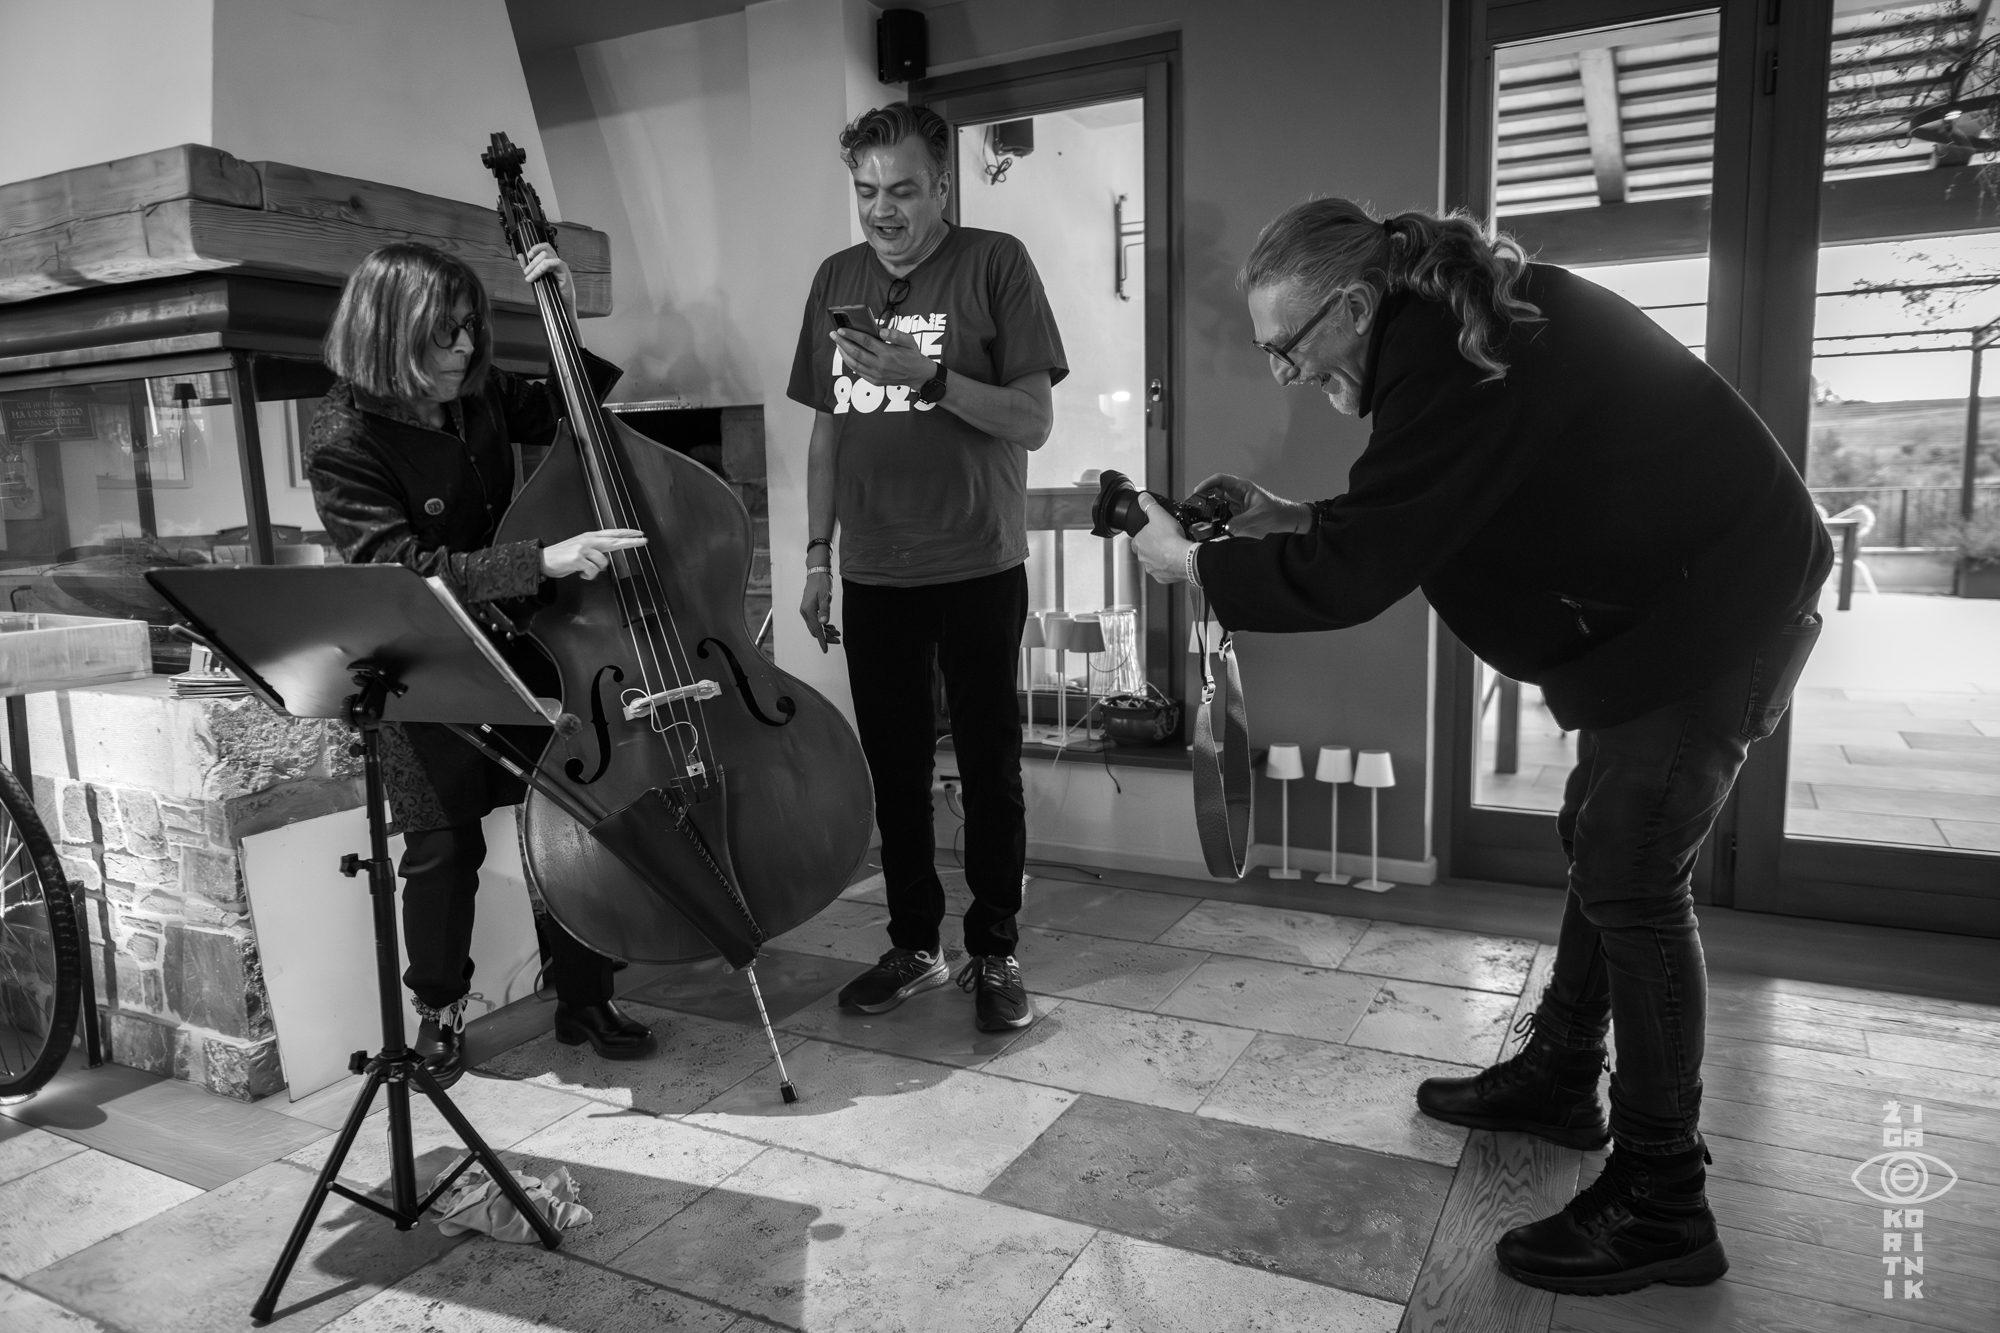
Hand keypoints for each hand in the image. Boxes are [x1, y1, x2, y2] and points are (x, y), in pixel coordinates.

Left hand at [522, 242, 577, 323]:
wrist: (562, 308)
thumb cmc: (552, 294)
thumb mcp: (537, 278)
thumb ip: (529, 267)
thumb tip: (520, 255)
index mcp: (553, 263)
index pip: (546, 247)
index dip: (536, 247)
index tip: (528, 255)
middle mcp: (558, 263)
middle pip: (544, 251)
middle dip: (532, 262)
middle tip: (526, 273)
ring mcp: (562, 267)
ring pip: (547, 256)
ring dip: (535, 266)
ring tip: (529, 277)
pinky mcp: (565, 273)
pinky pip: (554, 263)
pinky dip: (542, 268)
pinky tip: (536, 276)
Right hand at [542, 529, 645, 578]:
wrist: (542, 560)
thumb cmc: (562, 557)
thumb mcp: (580, 548)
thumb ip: (594, 549)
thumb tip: (605, 557)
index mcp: (590, 537)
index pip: (612, 534)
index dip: (627, 533)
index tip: (640, 534)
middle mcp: (588, 540)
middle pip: (615, 541)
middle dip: (631, 541)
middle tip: (644, 541)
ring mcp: (583, 549)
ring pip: (603, 563)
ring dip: (595, 571)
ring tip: (584, 570)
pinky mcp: (578, 559)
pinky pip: (592, 571)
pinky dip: (588, 576)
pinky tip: (580, 573)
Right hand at [799, 570, 839, 651]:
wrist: (817, 572)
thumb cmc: (822, 583)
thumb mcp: (826, 596)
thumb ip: (825, 610)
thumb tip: (824, 623)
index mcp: (808, 611)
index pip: (816, 630)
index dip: (822, 641)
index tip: (825, 650)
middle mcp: (805, 612)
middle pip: (815, 630)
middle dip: (826, 637)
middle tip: (838, 640)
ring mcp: (805, 610)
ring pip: (815, 626)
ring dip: (825, 631)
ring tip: (837, 633)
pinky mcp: (808, 608)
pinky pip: (815, 621)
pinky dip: (823, 625)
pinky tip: (831, 626)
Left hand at [830, 322, 938, 389]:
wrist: (919, 375)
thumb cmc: (912, 356)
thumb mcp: (909, 341)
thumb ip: (895, 334)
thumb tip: (881, 331)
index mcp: (888, 353)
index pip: (865, 342)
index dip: (852, 334)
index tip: (841, 329)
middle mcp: (880, 365)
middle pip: (856, 353)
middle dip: (842, 343)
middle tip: (834, 334)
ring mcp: (876, 375)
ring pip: (854, 364)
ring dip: (843, 353)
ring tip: (838, 344)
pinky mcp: (875, 381)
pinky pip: (858, 372)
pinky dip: (850, 363)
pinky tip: (846, 356)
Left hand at [1132, 493, 1197, 584]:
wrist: (1185, 557)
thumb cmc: (1171, 539)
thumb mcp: (1159, 514)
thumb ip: (1149, 505)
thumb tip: (1142, 497)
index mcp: (1139, 543)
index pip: (1136, 540)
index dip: (1144, 536)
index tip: (1152, 534)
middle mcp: (1143, 558)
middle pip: (1146, 552)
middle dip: (1154, 547)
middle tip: (1165, 542)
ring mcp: (1152, 569)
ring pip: (1154, 563)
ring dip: (1161, 558)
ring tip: (1172, 551)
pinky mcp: (1162, 578)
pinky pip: (1164, 573)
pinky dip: (1169, 568)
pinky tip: (1176, 561)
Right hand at [1192, 472, 1311, 538]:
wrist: (1288, 523)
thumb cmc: (1278, 513)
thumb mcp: (1260, 516)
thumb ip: (1243, 522)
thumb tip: (1226, 528)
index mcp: (1242, 488)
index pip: (1220, 480)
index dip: (1207, 483)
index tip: (1197, 491)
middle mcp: (1236, 496)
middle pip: (1214, 493)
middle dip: (1203, 499)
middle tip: (1194, 507)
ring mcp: (1235, 507)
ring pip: (1215, 506)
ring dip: (1207, 512)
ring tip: (1198, 519)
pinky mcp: (1236, 518)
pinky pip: (1221, 519)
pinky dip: (1214, 523)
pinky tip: (1208, 529)